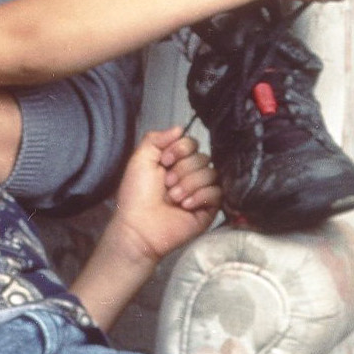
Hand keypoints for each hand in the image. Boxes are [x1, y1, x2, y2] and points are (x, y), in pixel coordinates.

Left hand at [102, 126, 222, 267]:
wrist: (139, 226)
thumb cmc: (136, 196)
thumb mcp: (140, 159)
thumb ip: (156, 138)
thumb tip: (179, 127)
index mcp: (174, 162)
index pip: (192, 143)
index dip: (180, 149)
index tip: (165, 161)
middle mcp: (189, 175)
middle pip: (203, 158)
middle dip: (183, 170)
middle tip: (166, 185)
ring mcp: (200, 192)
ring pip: (211, 174)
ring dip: (189, 184)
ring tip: (174, 198)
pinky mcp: (209, 209)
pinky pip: (217, 192)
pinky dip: (200, 196)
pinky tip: (185, 205)